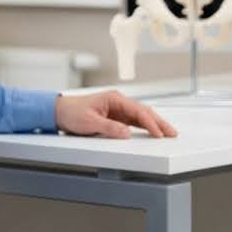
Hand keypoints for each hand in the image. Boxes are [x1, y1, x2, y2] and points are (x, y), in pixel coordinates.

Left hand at [55, 91, 177, 138]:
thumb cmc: (72, 113)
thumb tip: (127, 133)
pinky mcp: (115, 116)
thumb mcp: (89, 122)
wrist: (60, 111)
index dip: (150, 123)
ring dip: (154, 124)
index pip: (138, 111)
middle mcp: (118, 102)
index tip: (158, 133)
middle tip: (172, 132)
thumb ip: (109, 128)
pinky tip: (152, 132)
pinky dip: (144, 126)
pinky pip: (133, 121)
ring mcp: (118, 109)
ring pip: (141, 116)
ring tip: (166, 133)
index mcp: (114, 99)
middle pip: (144, 111)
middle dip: (158, 122)